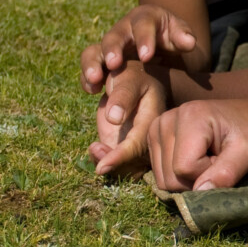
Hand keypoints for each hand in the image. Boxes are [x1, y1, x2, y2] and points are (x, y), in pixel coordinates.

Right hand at [80, 5, 197, 92]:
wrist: (160, 44)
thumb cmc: (172, 37)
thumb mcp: (180, 33)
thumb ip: (184, 36)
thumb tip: (188, 42)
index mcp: (144, 18)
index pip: (143, 25)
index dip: (144, 39)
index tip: (147, 56)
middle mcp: (122, 30)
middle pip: (113, 36)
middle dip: (113, 50)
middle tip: (115, 64)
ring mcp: (109, 46)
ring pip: (94, 51)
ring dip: (92, 64)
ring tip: (95, 79)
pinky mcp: (100, 61)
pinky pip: (89, 68)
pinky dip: (87, 79)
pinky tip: (92, 91)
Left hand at [89, 61, 167, 176]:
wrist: (138, 83)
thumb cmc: (133, 78)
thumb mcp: (130, 79)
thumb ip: (123, 96)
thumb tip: (114, 118)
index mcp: (153, 121)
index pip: (138, 146)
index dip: (120, 158)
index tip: (101, 168)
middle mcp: (149, 137)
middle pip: (135, 164)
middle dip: (114, 164)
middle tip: (95, 148)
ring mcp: (138, 144)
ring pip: (127, 168)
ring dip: (108, 164)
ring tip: (94, 147)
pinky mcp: (128, 147)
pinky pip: (119, 164)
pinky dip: (104, 161)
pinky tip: (96, 148)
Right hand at [147, 95, 247, 192]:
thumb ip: (225, 173)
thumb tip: (199, 192)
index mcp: (189, 115)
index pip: (184, 168)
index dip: (208, 172)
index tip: (225, 157)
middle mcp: (166, 118)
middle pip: (170, 177)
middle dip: (198, 177)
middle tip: (218, 158)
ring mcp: (157, 128)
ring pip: (163, 180)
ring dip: (190, 177)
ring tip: (209, 157)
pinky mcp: (155, 139)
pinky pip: (161, 175)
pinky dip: (182, 174)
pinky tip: (197, 157)